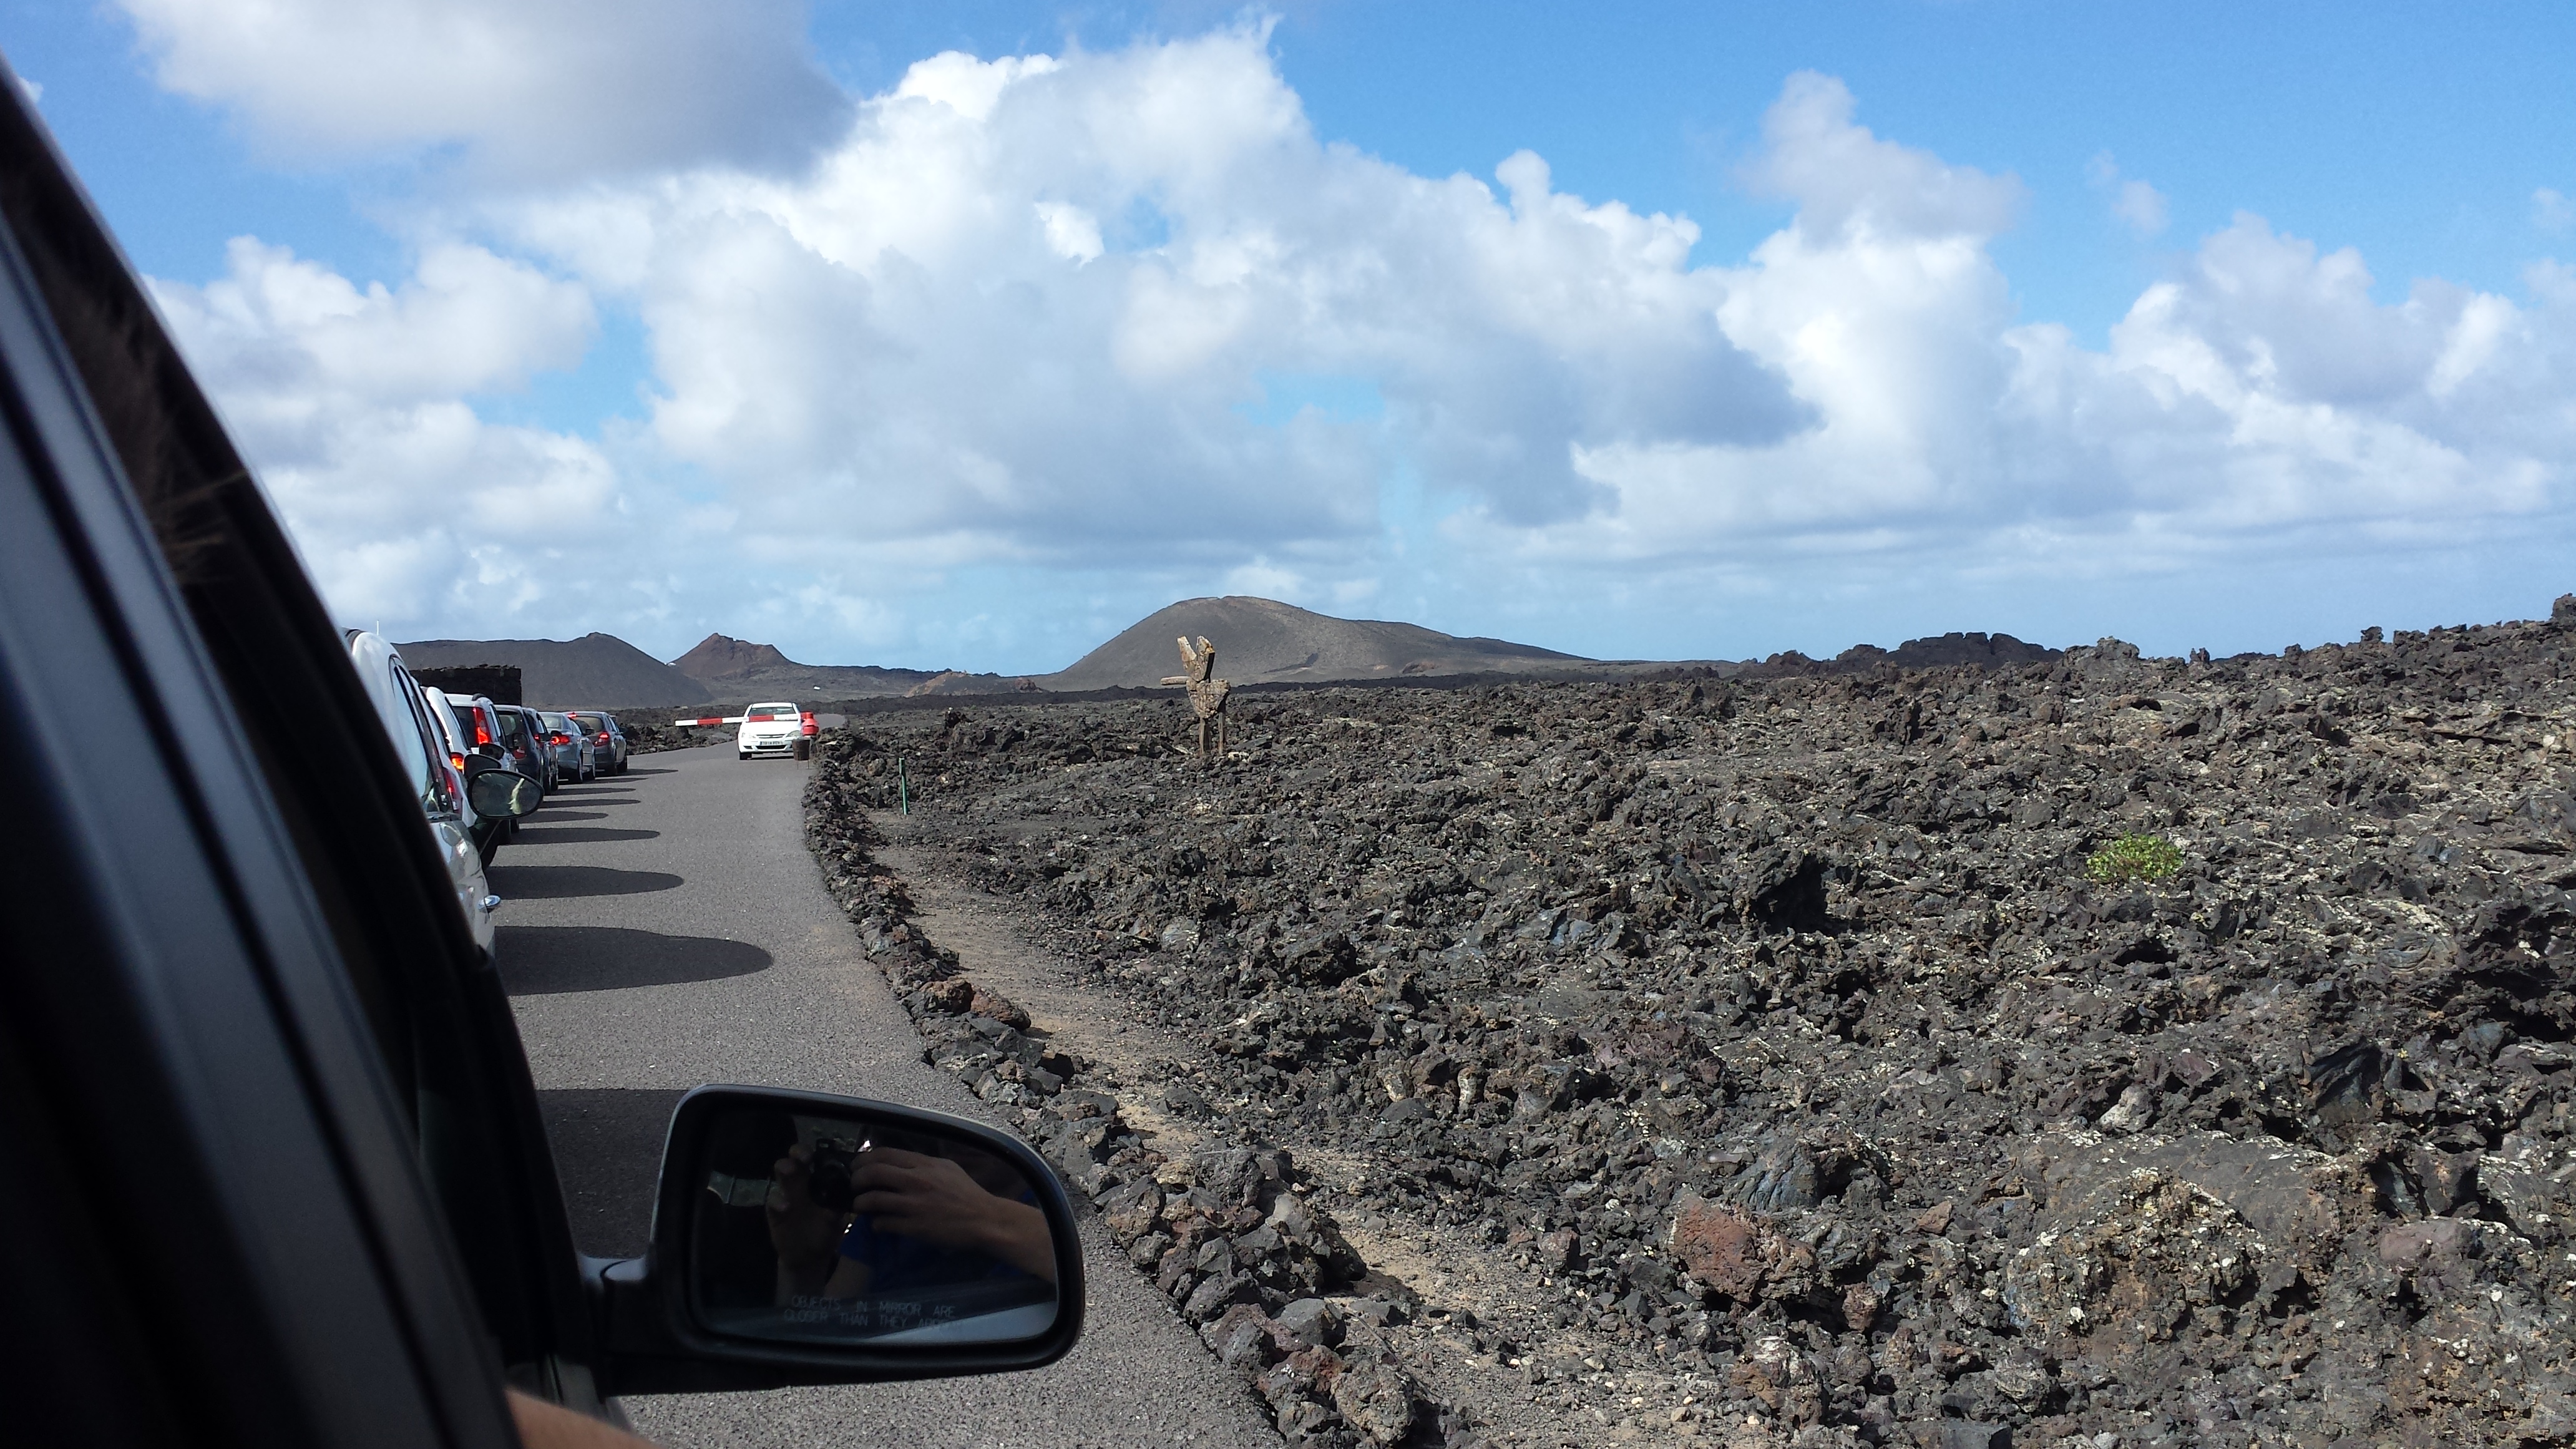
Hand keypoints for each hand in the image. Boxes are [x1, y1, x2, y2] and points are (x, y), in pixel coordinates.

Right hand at [765, 1146, 850, 1276]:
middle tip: (805, 1158)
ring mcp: (786, 1194)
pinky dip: (777, 1201)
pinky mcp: (774, 1210)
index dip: (817, 1153)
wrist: (809, 1257)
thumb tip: (840, 1201)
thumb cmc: (824, 1233)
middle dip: (798, 1153)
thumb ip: (837, 1210)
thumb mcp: (835, 1223)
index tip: (823, 1154)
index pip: (815, 1160)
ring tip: (790, 1171)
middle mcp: (801, 1184)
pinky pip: (772, 1200)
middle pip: (795, 1159)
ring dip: (784, 1167)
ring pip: (780, 1172)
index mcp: (818, 1183)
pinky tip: (786, 1207)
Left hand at [848, 1148, 1055, 1281]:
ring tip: (859, 1206)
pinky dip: (876, 1223)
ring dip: (860, 1203)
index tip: (857, 1166)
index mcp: (924, 1164)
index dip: (864, 1159)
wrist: (983, 1220)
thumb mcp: (948, 1168)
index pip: (884, 1154)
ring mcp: (913, 1205)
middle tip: (853, 1186)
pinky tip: (878, 1224)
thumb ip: (923, 1164)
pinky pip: (882, 1223)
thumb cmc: (967, 1194)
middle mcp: (916, 1181)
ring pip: (872, 1199)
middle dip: (856, 1179)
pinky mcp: (913, 1227)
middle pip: (873, 1173)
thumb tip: (900, 1163)